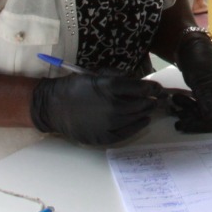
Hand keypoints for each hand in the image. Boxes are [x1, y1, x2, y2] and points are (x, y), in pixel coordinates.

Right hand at [30, 71, 163, 145]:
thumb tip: (136, 80)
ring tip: (150, 109)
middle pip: (141, 104)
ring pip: (136, 118)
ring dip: (146, 113)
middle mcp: (112, 106)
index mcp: (110, 87)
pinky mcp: (103, 137)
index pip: (141, 88)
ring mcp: (109, 124)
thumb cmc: (74, 86)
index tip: (158, 89)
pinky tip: (142, 122)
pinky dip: (137, 127)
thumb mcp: (96, 74)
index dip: (153, 88)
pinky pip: (127, 133)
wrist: (53, 106)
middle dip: (152, 101)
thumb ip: (117, 76)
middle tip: (157, 99)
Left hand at [176, 33, 211, 138]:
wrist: (195, 54)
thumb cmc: (200, 65)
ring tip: (177, 104)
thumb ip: (205, 100)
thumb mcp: (200, 82)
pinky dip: (191, 110)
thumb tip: (209, 117)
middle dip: (200, 123)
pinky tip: (179, 102)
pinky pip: (204, 112)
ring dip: (192, 115)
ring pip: (209, 118)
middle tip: (180, 122)